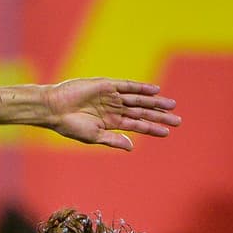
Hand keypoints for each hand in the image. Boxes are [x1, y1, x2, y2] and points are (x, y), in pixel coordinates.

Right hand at [44, 78, 180, 150]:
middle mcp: (114, 109)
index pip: (137, 125)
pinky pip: (127, 86)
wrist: (54, 109)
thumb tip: (132, 147)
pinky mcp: (106, 85)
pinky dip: (141, 87)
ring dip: (155, 102)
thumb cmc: (70, 126)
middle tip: (178, 120)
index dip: (152, 128)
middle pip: (142, 111)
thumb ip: (113, 140)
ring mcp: (111, 96)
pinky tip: (155, 90)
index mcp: (111, 122)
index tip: (167, 132)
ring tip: (172, 105)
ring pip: (138, 99)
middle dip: (159, 116)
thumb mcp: (93, 136)